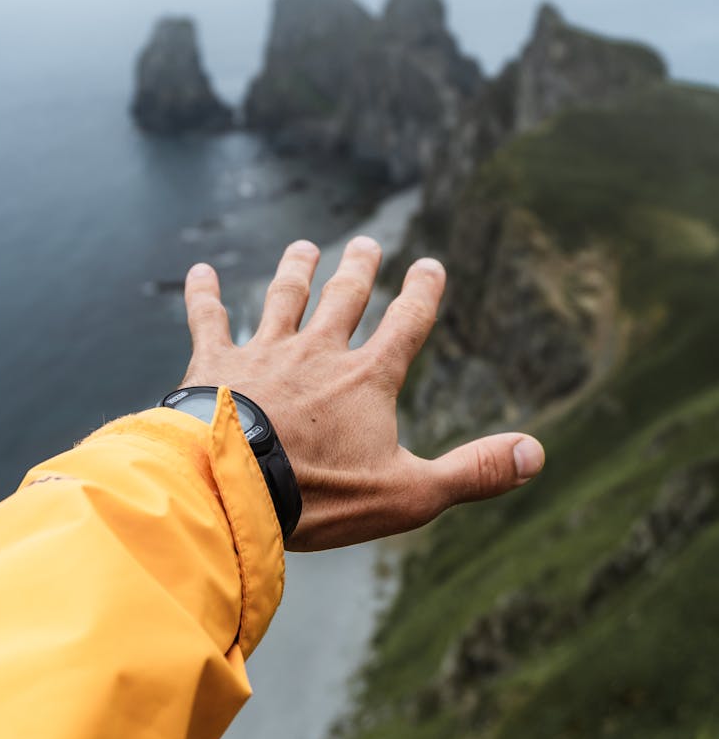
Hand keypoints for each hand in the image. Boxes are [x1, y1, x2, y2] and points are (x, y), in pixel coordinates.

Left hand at [180, 236, 544, 550]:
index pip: (405, 325)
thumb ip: (473, 471)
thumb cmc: (321, 494)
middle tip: (365, 244)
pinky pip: (209, 319)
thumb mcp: (409, 493)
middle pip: (343, 300)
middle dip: (358, 270)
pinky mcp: (214, 364)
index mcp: (365, 379)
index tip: (430, 265)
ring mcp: (264, 353)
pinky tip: (200, 270)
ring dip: (296, 270)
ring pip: (284, 298)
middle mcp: (317, 352)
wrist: (232, 486)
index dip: (421, 294)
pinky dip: (204, 294)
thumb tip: (538, 453)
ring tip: (305, 247)